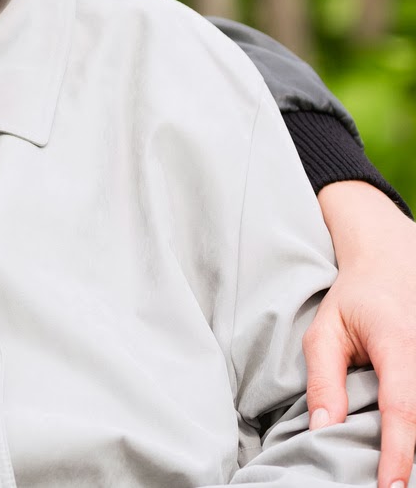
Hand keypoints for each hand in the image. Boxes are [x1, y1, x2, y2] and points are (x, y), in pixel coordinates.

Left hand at [307, 180, 415, 487]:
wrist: (393, 264)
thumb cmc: (353, 300)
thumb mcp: (324, 332)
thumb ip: (324, 380)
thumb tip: (324, 430)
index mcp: (399, 345)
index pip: (402, 409)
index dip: (397, 453)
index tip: (389, 487)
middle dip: (410, 459)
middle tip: (387, 487)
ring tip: (392, 469)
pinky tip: (404, 447)